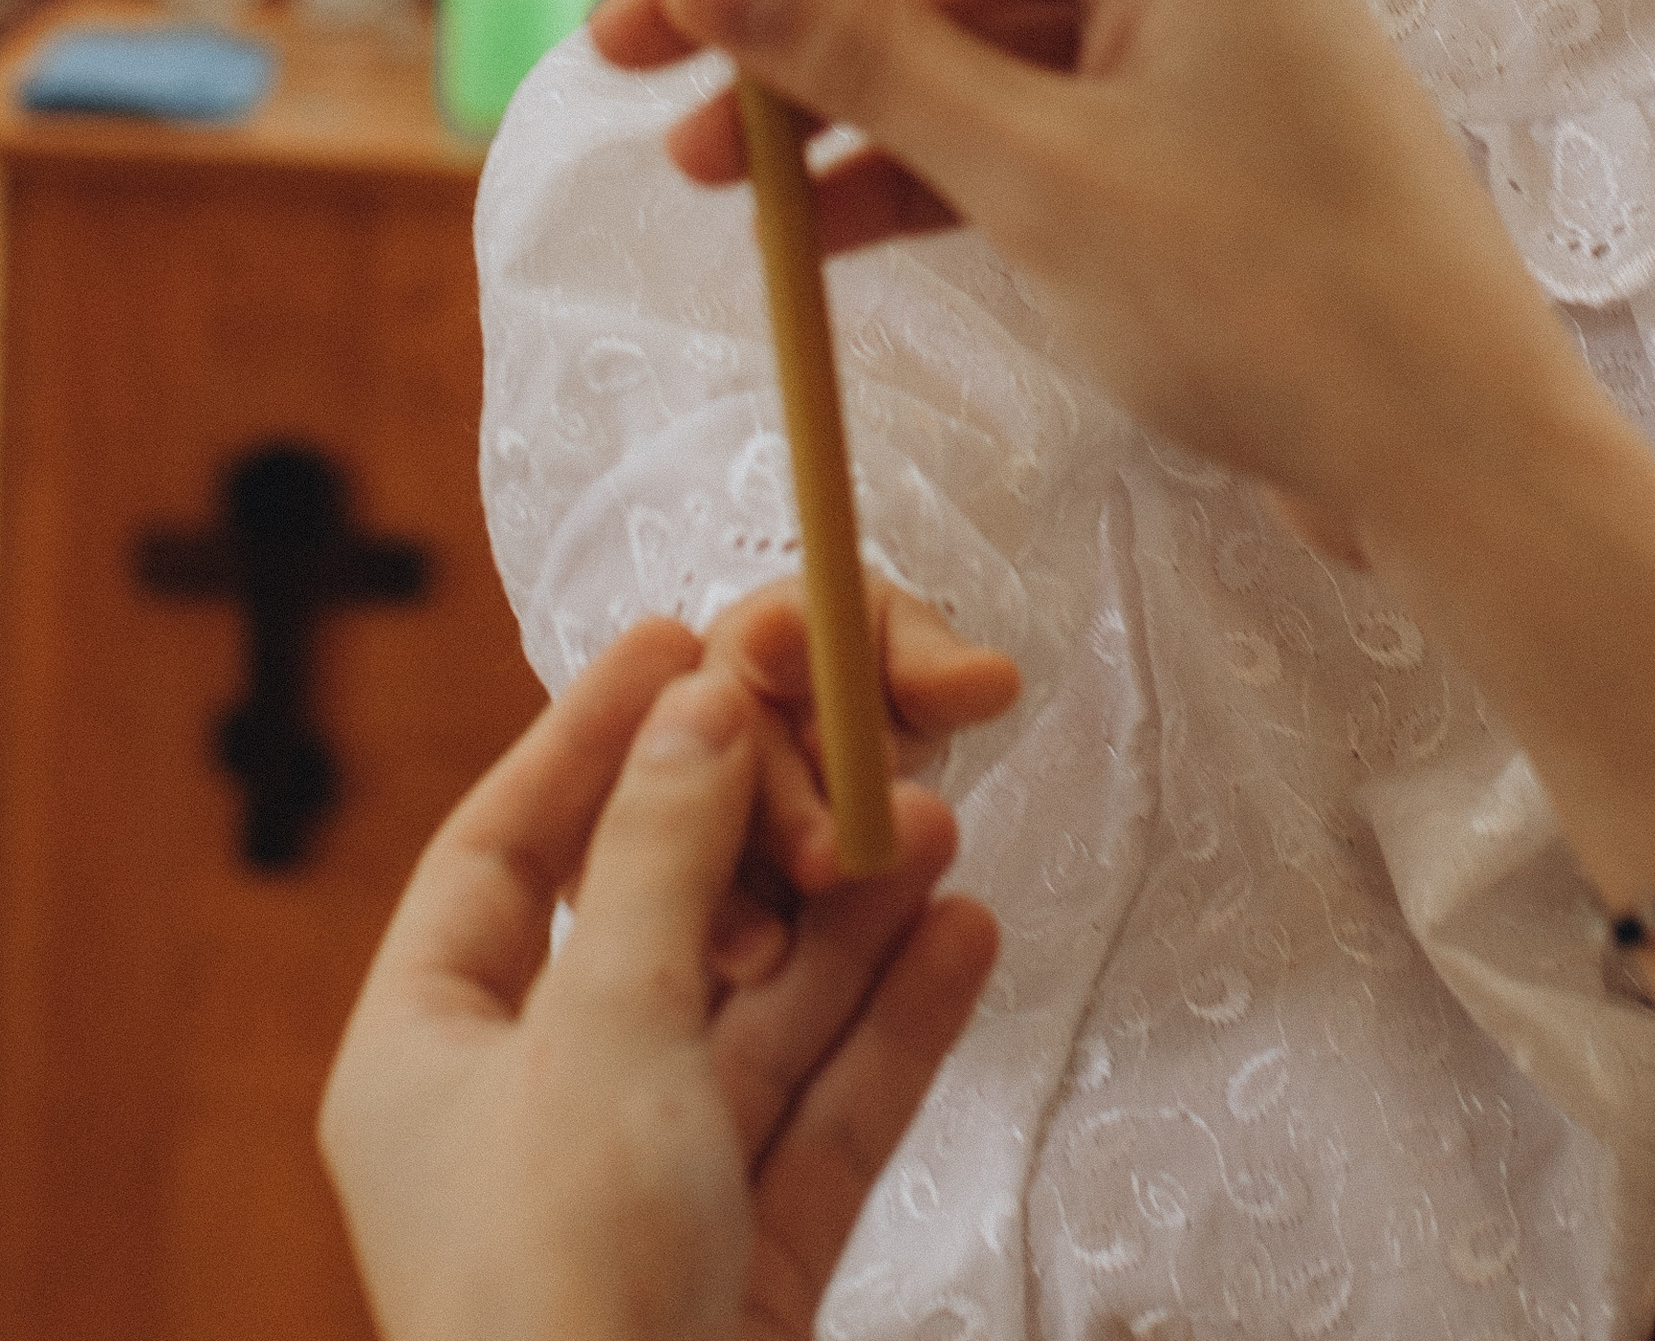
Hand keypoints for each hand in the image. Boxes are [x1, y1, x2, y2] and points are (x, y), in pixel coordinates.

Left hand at [321, 622, 997, 1340]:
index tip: (678, 638)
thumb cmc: (564, 1281)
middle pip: (651, 924)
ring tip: (942, 824)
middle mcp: (523, 1113)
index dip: (585, 735)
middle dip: (762, 835)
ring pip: (757, 1015)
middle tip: (854, 743)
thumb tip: (697, 699)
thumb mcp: (605, 1030)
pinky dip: (893, 1027)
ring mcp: (639, 1192)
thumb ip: (661, 854)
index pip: (501, 848)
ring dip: (851, 919)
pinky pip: (822, 1113)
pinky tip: (967, 938)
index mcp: (426, 1055)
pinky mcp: (741, 1262)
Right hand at [590, 0, 1588, 564]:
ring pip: (957, 18)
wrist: (1454, 459)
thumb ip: (864, 57)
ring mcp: (1174, 42)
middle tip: (623, 50)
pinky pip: (1007, 110)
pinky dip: (903, 156)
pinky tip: (797, 222)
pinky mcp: (1171, 143)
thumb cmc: (1276, 300)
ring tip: (691, 161)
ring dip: (823, 79)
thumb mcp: (1035, 173)